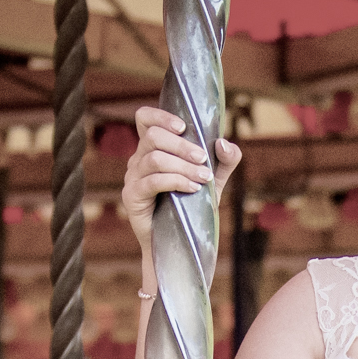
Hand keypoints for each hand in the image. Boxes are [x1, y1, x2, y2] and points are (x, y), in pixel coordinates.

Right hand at [120, 106, 240, 236]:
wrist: (181, 242)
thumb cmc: (193, 206)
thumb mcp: (214, 180)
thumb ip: (225, 160)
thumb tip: (223, 142)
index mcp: (153, 148)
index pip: (145, 118)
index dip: (161, 116)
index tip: (185, 127)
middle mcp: (139, 159)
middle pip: (153, 136)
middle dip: (182, 145)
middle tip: (203, 159)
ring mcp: (132, 177)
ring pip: (155, 158)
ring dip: (183, 166)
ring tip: (203, 178)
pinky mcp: (132, 196)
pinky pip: (152, 181)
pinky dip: (176, 181)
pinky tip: (192, 188)